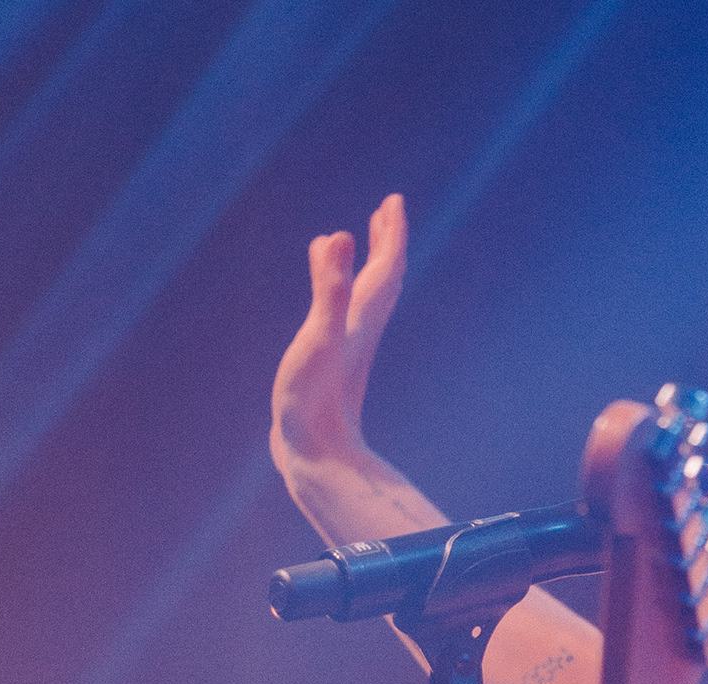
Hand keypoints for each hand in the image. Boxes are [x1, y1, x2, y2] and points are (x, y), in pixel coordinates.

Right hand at [269, 193, 408, 493]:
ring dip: (367, 268)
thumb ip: (330, 287)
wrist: (316, 459)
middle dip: (385, 244)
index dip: (391, 234)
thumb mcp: (319, 336)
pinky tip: (330, 303)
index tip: (394, 201)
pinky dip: (342, 299)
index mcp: (362, 322)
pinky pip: (346, 321)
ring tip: (356, 243)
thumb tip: (341, 237)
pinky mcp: (333, 368)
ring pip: (367, 302)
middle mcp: (361, 333)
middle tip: (387, 211)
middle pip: (383, 281)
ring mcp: (349, 352)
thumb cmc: (313, 401)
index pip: (386, 269)